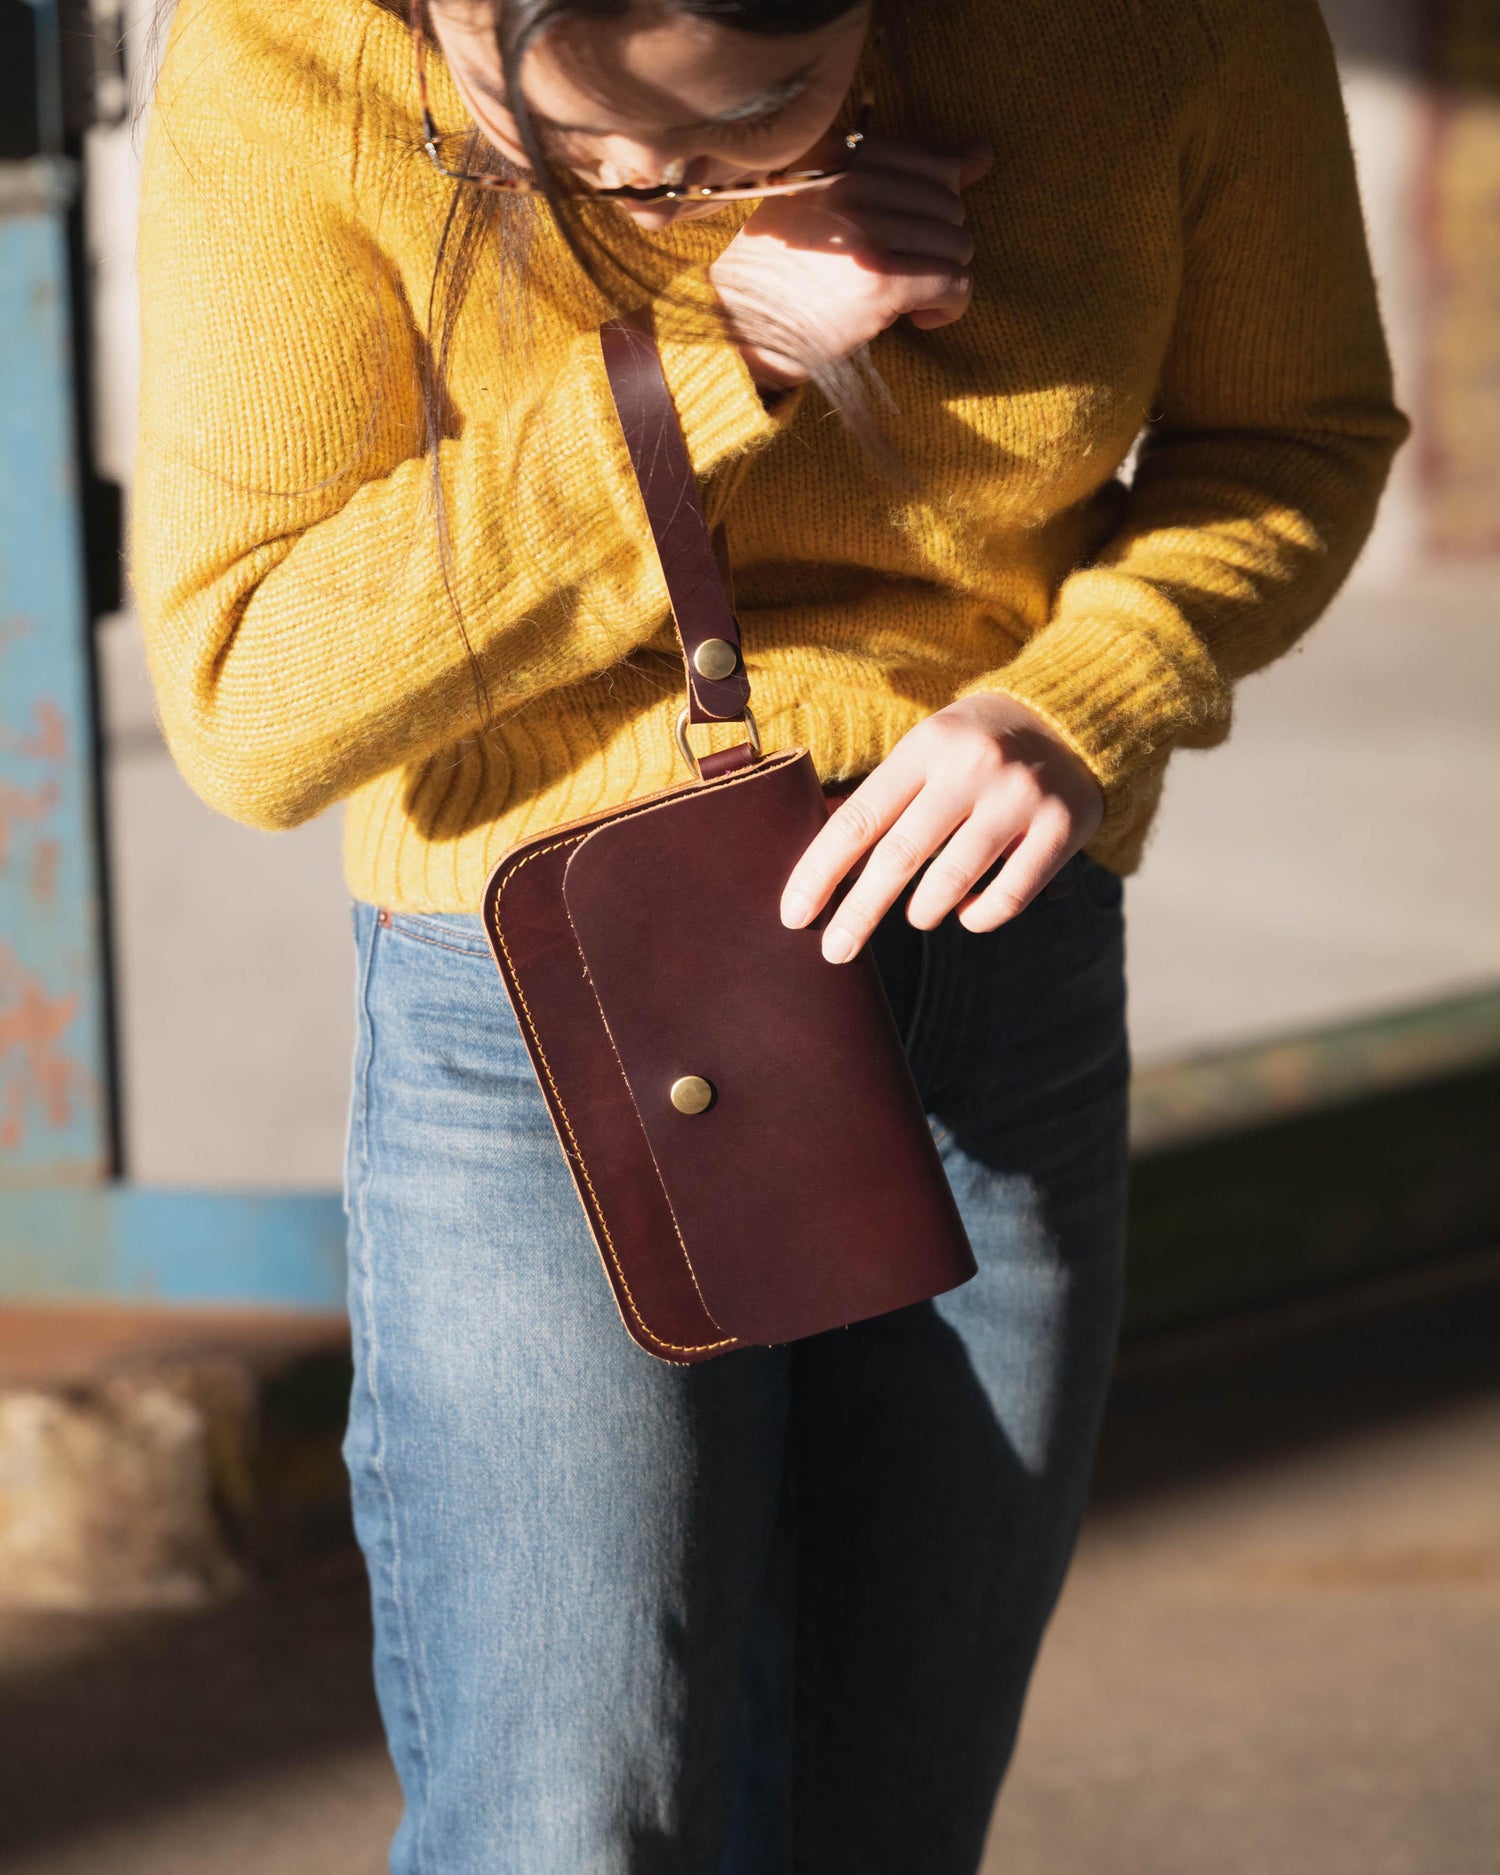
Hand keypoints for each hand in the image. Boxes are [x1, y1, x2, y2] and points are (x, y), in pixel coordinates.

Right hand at [708, 135, 993, 391]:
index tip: (905, 239)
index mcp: (840, 154)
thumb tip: (984, 154)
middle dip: (936, 247)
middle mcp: (854, 183)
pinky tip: (921, 318)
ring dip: (942, 278)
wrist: (737, 325)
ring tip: (909, 299)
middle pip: (949, 207)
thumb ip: (905, 173)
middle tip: (902, 275)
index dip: (933, 208)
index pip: (931, 165)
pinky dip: (950, 306)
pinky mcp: (881, 281)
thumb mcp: (831, 201)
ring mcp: (868, 232)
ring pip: (958, 245)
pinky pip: (954, 284)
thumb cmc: (783, 268)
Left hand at [780, 695, 1106, 962]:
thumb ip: (880, 799)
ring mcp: (1019, 798)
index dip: (821, 872)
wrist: (1072, 718)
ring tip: (917, 915)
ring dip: (922, 912)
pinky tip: (967, 912)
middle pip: (899, 857)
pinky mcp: (1061, 827)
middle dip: (859, 913)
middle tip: (835, 951)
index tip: (794, 915)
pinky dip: (977, 916)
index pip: (859, 818)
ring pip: (951, 883)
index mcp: (926, 746)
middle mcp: (972, 769)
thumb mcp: (924, 751)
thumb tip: (816, 864)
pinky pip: (1007, 898)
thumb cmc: (974, 747)